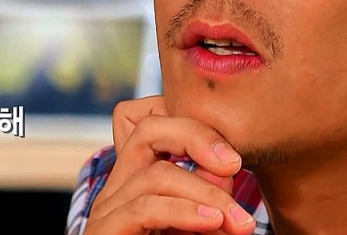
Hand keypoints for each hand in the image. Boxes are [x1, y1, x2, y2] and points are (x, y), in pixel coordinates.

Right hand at [82, 96, 256, 234]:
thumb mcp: (198, 221)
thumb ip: (207, 196)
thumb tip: (227, 169)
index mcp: (141, 176)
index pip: (153, 122)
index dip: (193, 126)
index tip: (233, 158)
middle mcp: (120, 185)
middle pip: (148, 129)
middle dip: (196, 137)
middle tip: (235, 164)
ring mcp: (110, 207)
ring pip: (156, 174)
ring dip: (207, 194)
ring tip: (240, 223)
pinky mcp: (106, 231)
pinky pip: (145, 208)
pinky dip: (185, 212)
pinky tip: (213, 223)